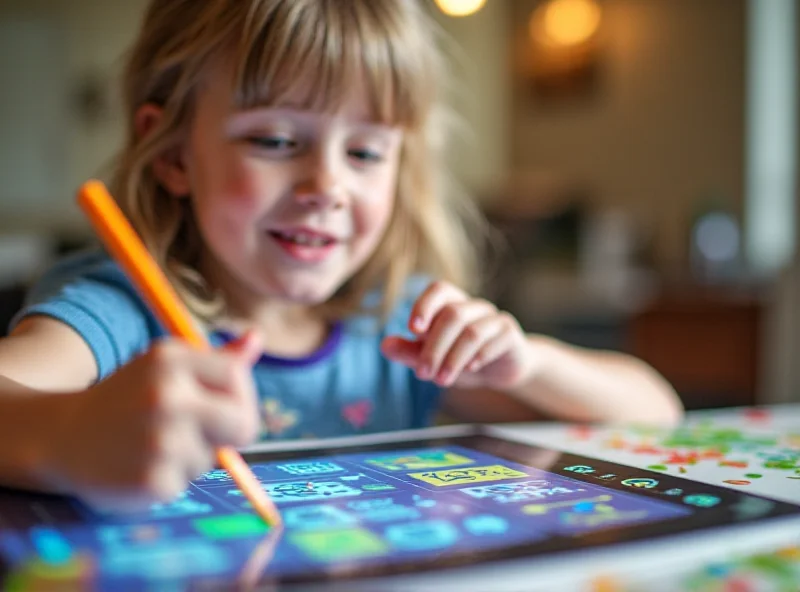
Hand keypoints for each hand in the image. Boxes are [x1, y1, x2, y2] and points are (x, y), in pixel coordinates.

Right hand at [41, 333, 261, 512]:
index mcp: (171, 359)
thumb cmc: (127, 397)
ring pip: (213, 458)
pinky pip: (188, 482)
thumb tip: (257, 338)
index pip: (238, 379)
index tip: (218, 404)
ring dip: (193, 456)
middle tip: (203, 433)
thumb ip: (217, 359)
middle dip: (231, 433)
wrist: (59, 436)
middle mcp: (166, 396)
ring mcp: (159, 441)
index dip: (237, 395)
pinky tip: (141, 464)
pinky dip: (171, 478)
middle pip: (244, 425)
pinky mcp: (152, 482)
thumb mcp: (165, 366)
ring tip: (154, 445)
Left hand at [381, 281, 533, 390]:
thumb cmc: (462, 359)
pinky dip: (479, 356)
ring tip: (442, 380)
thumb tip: (384, 345)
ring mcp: (494, 318)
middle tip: (422, 373)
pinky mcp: (510, 334)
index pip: (439, 289)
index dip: (425, 305)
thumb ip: (410, 352)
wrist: (501, 371)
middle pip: (452, 315)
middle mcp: (474, 306)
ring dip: (453, 358)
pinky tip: (470, 369)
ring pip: (472, 331)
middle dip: (434, 346)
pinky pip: (494, 340)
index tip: (413, 329)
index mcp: (452, 304)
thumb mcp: (433, 358)